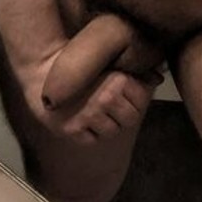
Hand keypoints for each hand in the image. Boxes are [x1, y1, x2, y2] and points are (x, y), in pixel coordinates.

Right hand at [34, 14, 165, 146]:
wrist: (42, 68)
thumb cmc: (80, 62)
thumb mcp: (110, 61)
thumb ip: (136, 70)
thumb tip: (159, 77)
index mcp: (117, 81)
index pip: (142, 102)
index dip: (135, 98)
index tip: (124, 93)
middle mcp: (104, 99)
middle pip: (130, 120)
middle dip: (123, 113)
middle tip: (108, 103)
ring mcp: (87, 116)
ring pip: (112, 132)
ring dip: (106, 123)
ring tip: (93, 108)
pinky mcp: (71, 130)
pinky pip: (92, 140)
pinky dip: (88, 132)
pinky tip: (81, 116)